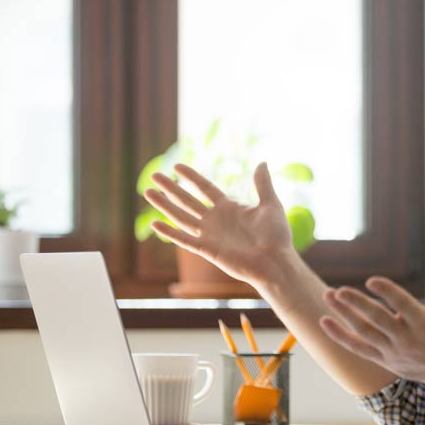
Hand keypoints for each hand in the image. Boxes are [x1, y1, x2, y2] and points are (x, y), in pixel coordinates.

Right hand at [144, 162, 296, 285]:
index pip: (205, 188)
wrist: (275, 261)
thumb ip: (263, 184)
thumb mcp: (270, 205)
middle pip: (188, 200)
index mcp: (230, 208)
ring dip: (164, 206)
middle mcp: (216, 220)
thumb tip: (262, 162)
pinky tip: (156, 223)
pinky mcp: (208, 250)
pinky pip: (185, 240)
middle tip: (154, 175)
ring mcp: (210, 235)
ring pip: (181, 217)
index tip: (177, 166)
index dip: (192, 177)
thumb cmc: (276, 236)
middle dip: (171, 188)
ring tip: (148, 192)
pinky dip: (170, 233)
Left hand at [318, 265, 424, 385]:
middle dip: (357, 305)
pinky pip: (357, 347)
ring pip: (363, 332)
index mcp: (424, 323)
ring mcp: (392, 350)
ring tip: (327, 295)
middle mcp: (405, 338)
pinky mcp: (383, 359)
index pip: (402, 306)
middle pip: (377, 320)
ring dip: (344, 315)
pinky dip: (340, 336)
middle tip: (339, 290)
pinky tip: (325, 322)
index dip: (387, 292)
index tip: (372, 279)